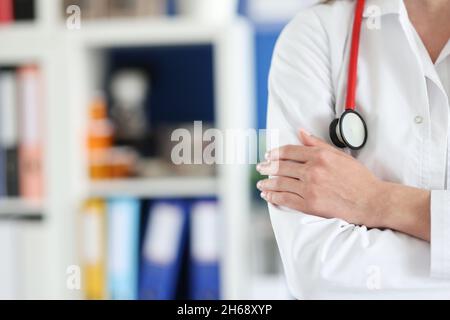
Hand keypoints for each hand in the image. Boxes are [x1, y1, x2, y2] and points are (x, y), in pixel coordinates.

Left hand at [256, 129, 385, 227]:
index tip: (268, 155)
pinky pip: (285, 199)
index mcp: (320, 156)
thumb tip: (301, 132)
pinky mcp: (310, 205)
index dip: (275, 153)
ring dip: (267, 183)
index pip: (289, 152)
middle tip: (260, 168)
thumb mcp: (340, 156)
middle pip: (281, 167)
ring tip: (261, 183)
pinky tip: (268, 195)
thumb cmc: (359, 179)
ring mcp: (310, 188)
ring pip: (280, 183)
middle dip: (267, 167)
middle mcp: (312, 171)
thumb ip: (318, 144)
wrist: (371, 201)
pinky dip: (274, 197)